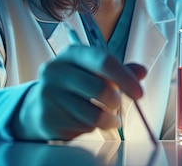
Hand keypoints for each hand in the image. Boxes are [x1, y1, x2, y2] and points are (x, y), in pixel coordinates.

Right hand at [11, 44, 145, 140]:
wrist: (40, 105)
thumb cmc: (74, 86)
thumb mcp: (95, 72)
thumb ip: (119, 71)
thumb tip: (141, 72)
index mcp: (72, 53)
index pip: (103, 60)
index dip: (125, 78)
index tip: (139, 93)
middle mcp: (56, 69)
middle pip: (100, 88)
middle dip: (116, 101)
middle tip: (118, 105)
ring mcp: (48, 93)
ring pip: (93, 113)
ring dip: (108, 119)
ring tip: (108, 118)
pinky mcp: (47, 116)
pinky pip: (82, 127)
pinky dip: (92, 128)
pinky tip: (87, 121)